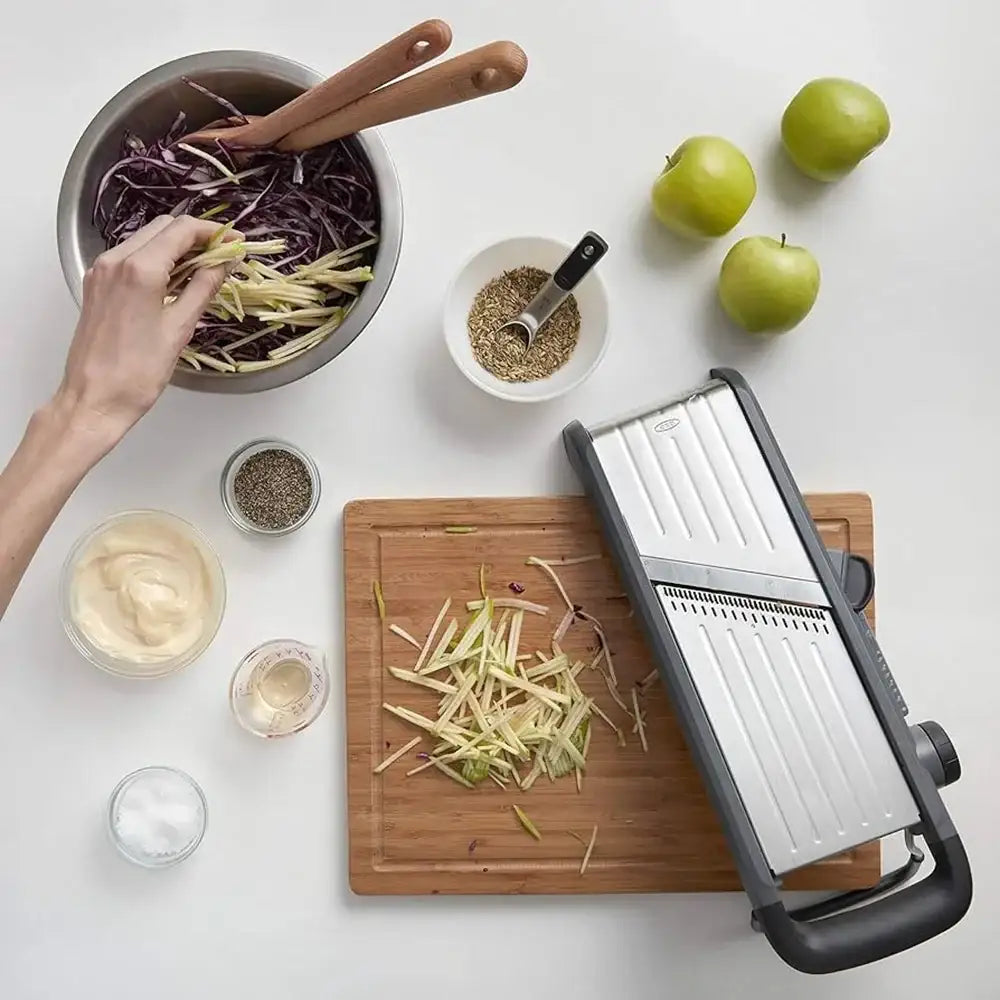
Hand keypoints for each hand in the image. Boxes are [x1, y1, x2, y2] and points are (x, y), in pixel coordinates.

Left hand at [57, 214, 239, 448]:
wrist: (94, 398)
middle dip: (196, 236)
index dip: (214, 232)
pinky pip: (130, 257)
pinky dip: (156, 259)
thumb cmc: (137, 372)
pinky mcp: (97, 284)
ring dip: (176, 247)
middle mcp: (115, 261)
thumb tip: (225, 263)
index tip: (235, 242)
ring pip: (146, 239)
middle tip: (223, 257)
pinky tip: (175, 280)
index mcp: (139, 270)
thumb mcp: (179, 328)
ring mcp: (102, 271)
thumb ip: (204, 287)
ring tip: (203, 270)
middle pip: (163, 227)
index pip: (182, 230)